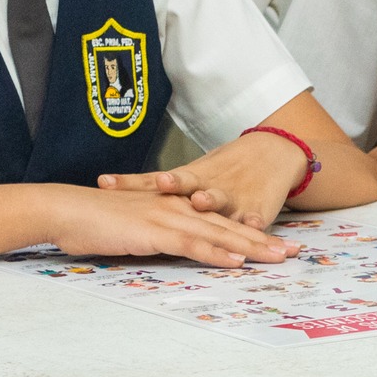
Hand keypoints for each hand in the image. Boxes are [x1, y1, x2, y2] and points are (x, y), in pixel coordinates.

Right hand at [39, 184, 293, 266]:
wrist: (67, 210)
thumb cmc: (93, 222)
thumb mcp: (133, 227)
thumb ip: (156, 235)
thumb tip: (172, 249)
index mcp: (173, 206)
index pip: (219, 220)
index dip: (249, 232)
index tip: (275, 243)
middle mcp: (177, 208)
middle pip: (228, 226)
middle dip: (263, 240)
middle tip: (294, 252)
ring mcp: (168, 218)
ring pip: (218, 234)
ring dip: (251, 248)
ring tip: (279, 258)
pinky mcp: (155, 231)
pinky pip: (192, 244)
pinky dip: (217, 254)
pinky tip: (237, 263)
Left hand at [100, 129, 312, 229]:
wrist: (271, 153)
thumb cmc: (222, 170)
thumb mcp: (187, 177)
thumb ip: (150, 188)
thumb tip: (107, 188)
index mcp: (187, 179)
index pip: (152, 180)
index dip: (129, 182)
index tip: (105, 181)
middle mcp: (207, 186)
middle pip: (186, 185)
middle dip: (173, 184)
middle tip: (160, 182)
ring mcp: (232, 196)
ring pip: (219, 199)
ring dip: (210, 199)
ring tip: (201, 199)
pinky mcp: (256, 208)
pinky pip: (254, 217)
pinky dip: (253, 221)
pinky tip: (253, 224)